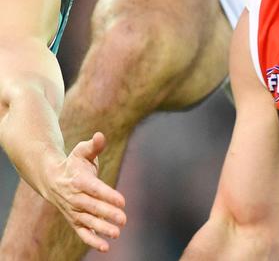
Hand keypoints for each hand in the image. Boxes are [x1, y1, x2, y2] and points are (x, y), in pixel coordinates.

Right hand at [44, 132, 126, 251]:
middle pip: (92, 207)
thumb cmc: (73, 163)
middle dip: (107, 213)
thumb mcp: (81, 151)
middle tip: (123, 219)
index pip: (95, 189)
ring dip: (102, 228)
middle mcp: (75, 197)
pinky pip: (82, 232)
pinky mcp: (74, 220)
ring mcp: (73, 210)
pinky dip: (92, 240)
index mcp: (79, 180)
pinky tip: (105, 247)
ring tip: (117, 233)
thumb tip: (100, 136)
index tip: (122, 201)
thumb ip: (94, 145)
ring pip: (88, 221)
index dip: (108, 195)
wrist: (51, 179)